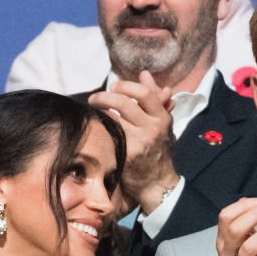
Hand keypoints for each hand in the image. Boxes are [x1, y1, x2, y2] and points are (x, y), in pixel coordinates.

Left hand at [88, 71, 177, 213]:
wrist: (157, 181)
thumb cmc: (157, 148)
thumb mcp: (161, 122)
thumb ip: (154, 97)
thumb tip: (144, 74)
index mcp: (162, 118)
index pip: (144, 94)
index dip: (126, 86)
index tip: (114, 87)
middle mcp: (151, 129)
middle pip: (123, 103)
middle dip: (104, 97)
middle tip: (95, 98)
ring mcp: (138, 142)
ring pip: (113, 118)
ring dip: (100, 113)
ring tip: (94, 112)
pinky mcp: (127, 154)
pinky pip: (109, 134)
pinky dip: (101, 128)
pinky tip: (97, 127)